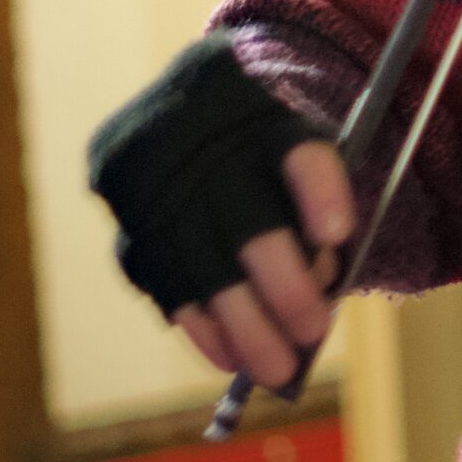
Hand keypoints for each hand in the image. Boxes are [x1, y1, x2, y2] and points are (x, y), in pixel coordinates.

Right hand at [88, 34, 355, 390]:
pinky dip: (200, 325)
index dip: (318, 191)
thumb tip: (323, 280)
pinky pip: (162, 282)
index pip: (291, 146)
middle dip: (281, 285)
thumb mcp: (294, 136)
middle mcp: (185, 127)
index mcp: (246, 93)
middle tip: (313, 330)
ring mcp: (143, 174)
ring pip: (199, 265)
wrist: (185, 104)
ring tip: (279, 368)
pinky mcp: (122, 216)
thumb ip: (315, 192)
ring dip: (242, 325)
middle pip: (244, 218)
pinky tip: (230, 357)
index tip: (339, 235)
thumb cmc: (259, 137)